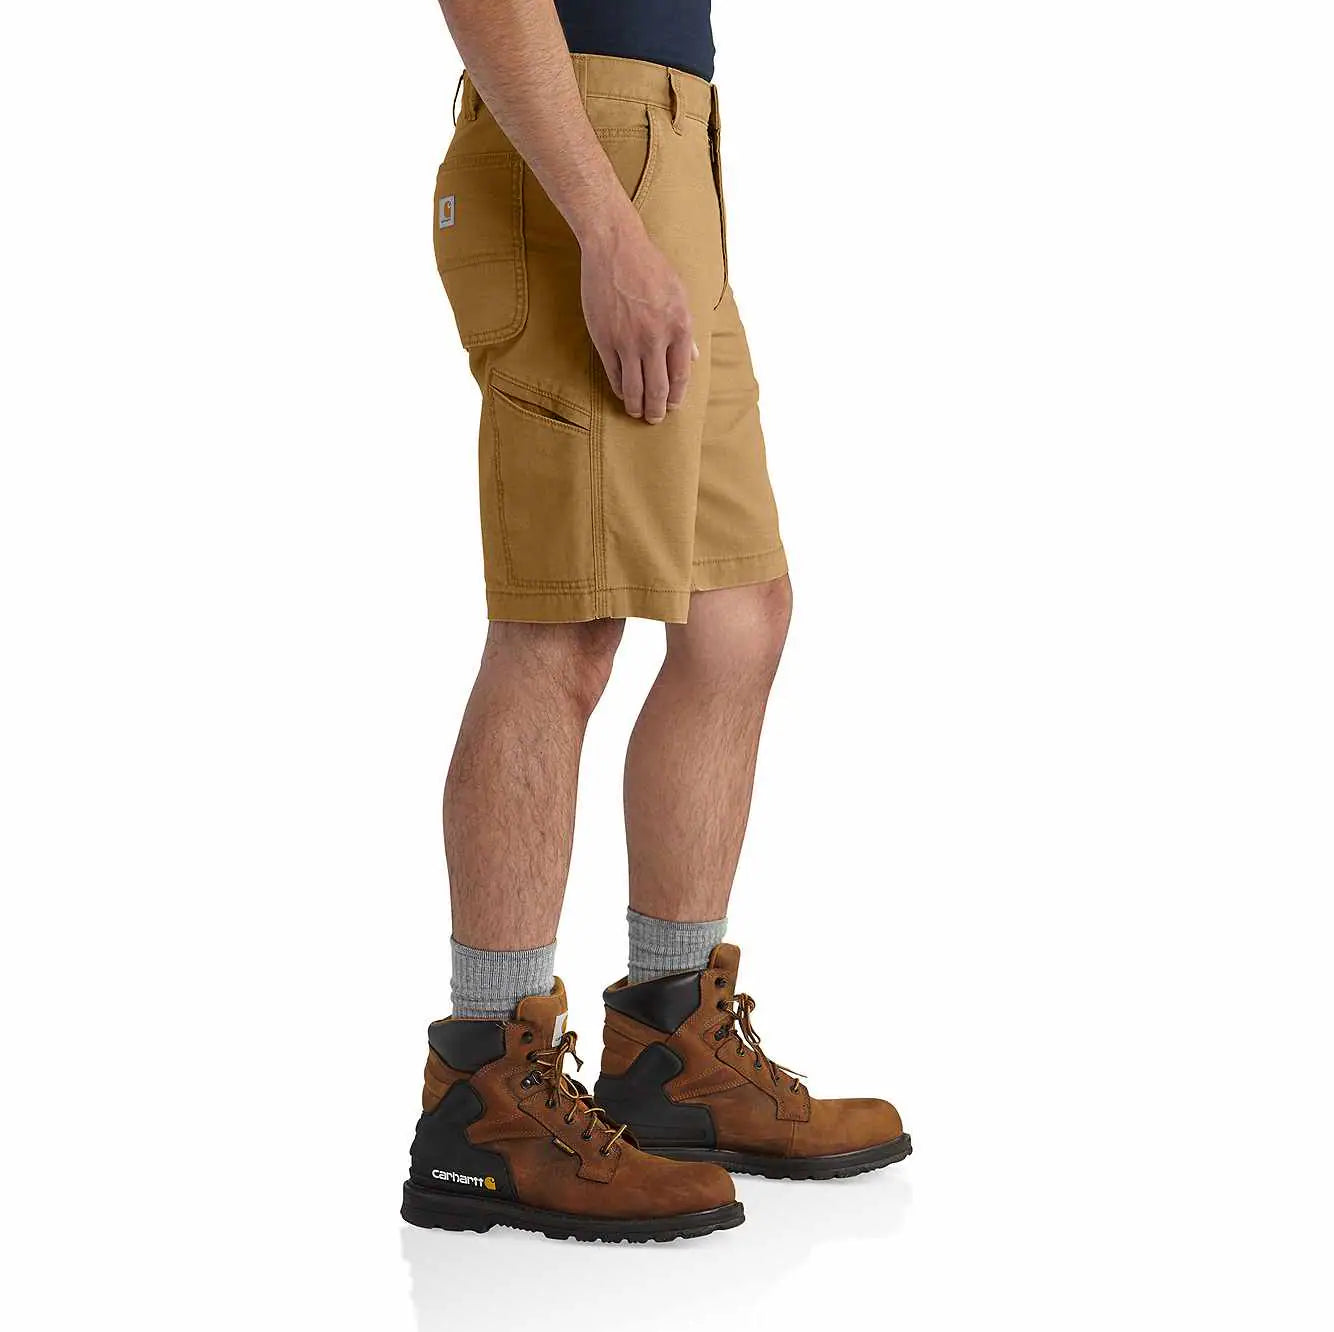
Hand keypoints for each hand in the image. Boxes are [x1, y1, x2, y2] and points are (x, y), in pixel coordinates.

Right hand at [579, 210, 697, 423]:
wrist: (615, 247)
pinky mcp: (605, 339)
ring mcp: (628, 341)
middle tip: (655, 419)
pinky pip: (613, 374)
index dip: (677, 396)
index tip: (674, 406)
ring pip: (634, 387)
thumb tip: (692, 357)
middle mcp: (655, 338)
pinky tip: (623, 393)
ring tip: (637, 412)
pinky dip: (619, 388)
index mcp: (679, 326)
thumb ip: (686, 330)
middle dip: (657, 410)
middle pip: (658, 388)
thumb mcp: (679, 294)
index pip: (680, 375)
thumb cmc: (650, 267)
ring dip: (637, 406)